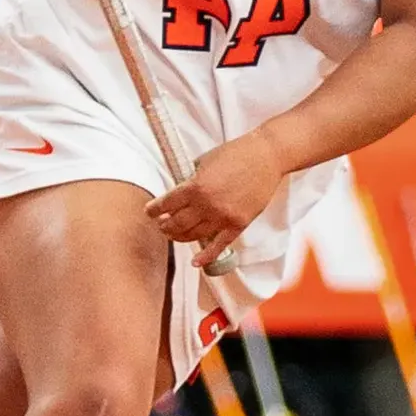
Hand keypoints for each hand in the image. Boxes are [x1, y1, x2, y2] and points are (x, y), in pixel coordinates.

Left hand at [145, 129, 286, 270]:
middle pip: (177, 224)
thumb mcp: (204, 161)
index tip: (150, 212)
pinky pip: (219, 245)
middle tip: (161, 224)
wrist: (266, 157)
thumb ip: (190, 179)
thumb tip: (179, 192)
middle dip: (165, 225)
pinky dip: (206, 256)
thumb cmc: (236, 154)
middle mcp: (207, 205)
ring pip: (194, 236)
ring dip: (180, 237)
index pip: (167, 204)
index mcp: (195, 187)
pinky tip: (196, 261)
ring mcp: (223, 217)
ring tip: (173, 234)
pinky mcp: (238, 224)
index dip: (155, 210)